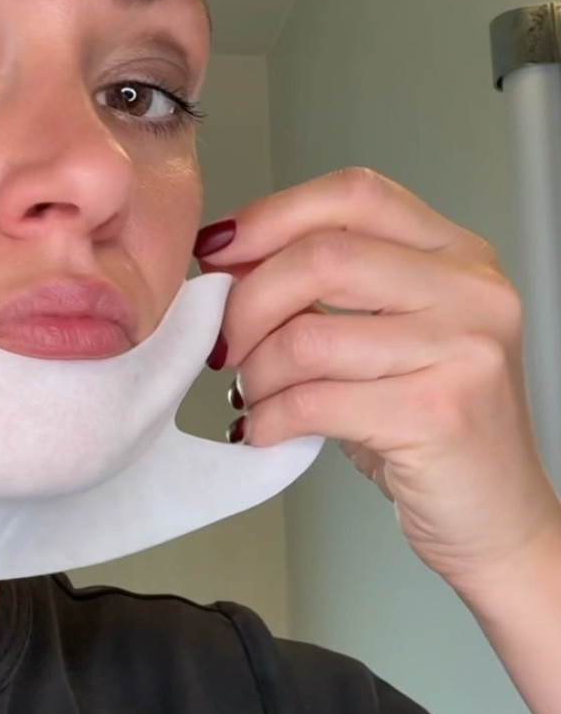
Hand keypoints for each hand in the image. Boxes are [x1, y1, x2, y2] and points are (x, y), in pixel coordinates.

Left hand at [194, 164, 560, 593]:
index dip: (271, 215)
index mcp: (458, 255)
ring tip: (252, 396)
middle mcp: (471, 292)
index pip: (354, 195)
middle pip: (323, 257)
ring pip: (308, 336)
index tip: (217, 251)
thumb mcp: (390, 339)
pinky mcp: (437, 413)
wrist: (496, 518)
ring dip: (255, 372)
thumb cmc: (432, 430)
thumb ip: (330, 291)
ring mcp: (462, 351)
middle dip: (248, 301)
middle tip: (223, 342)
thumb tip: (232, 262)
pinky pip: (314, 401)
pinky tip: (265, 430)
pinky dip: (269, 419)